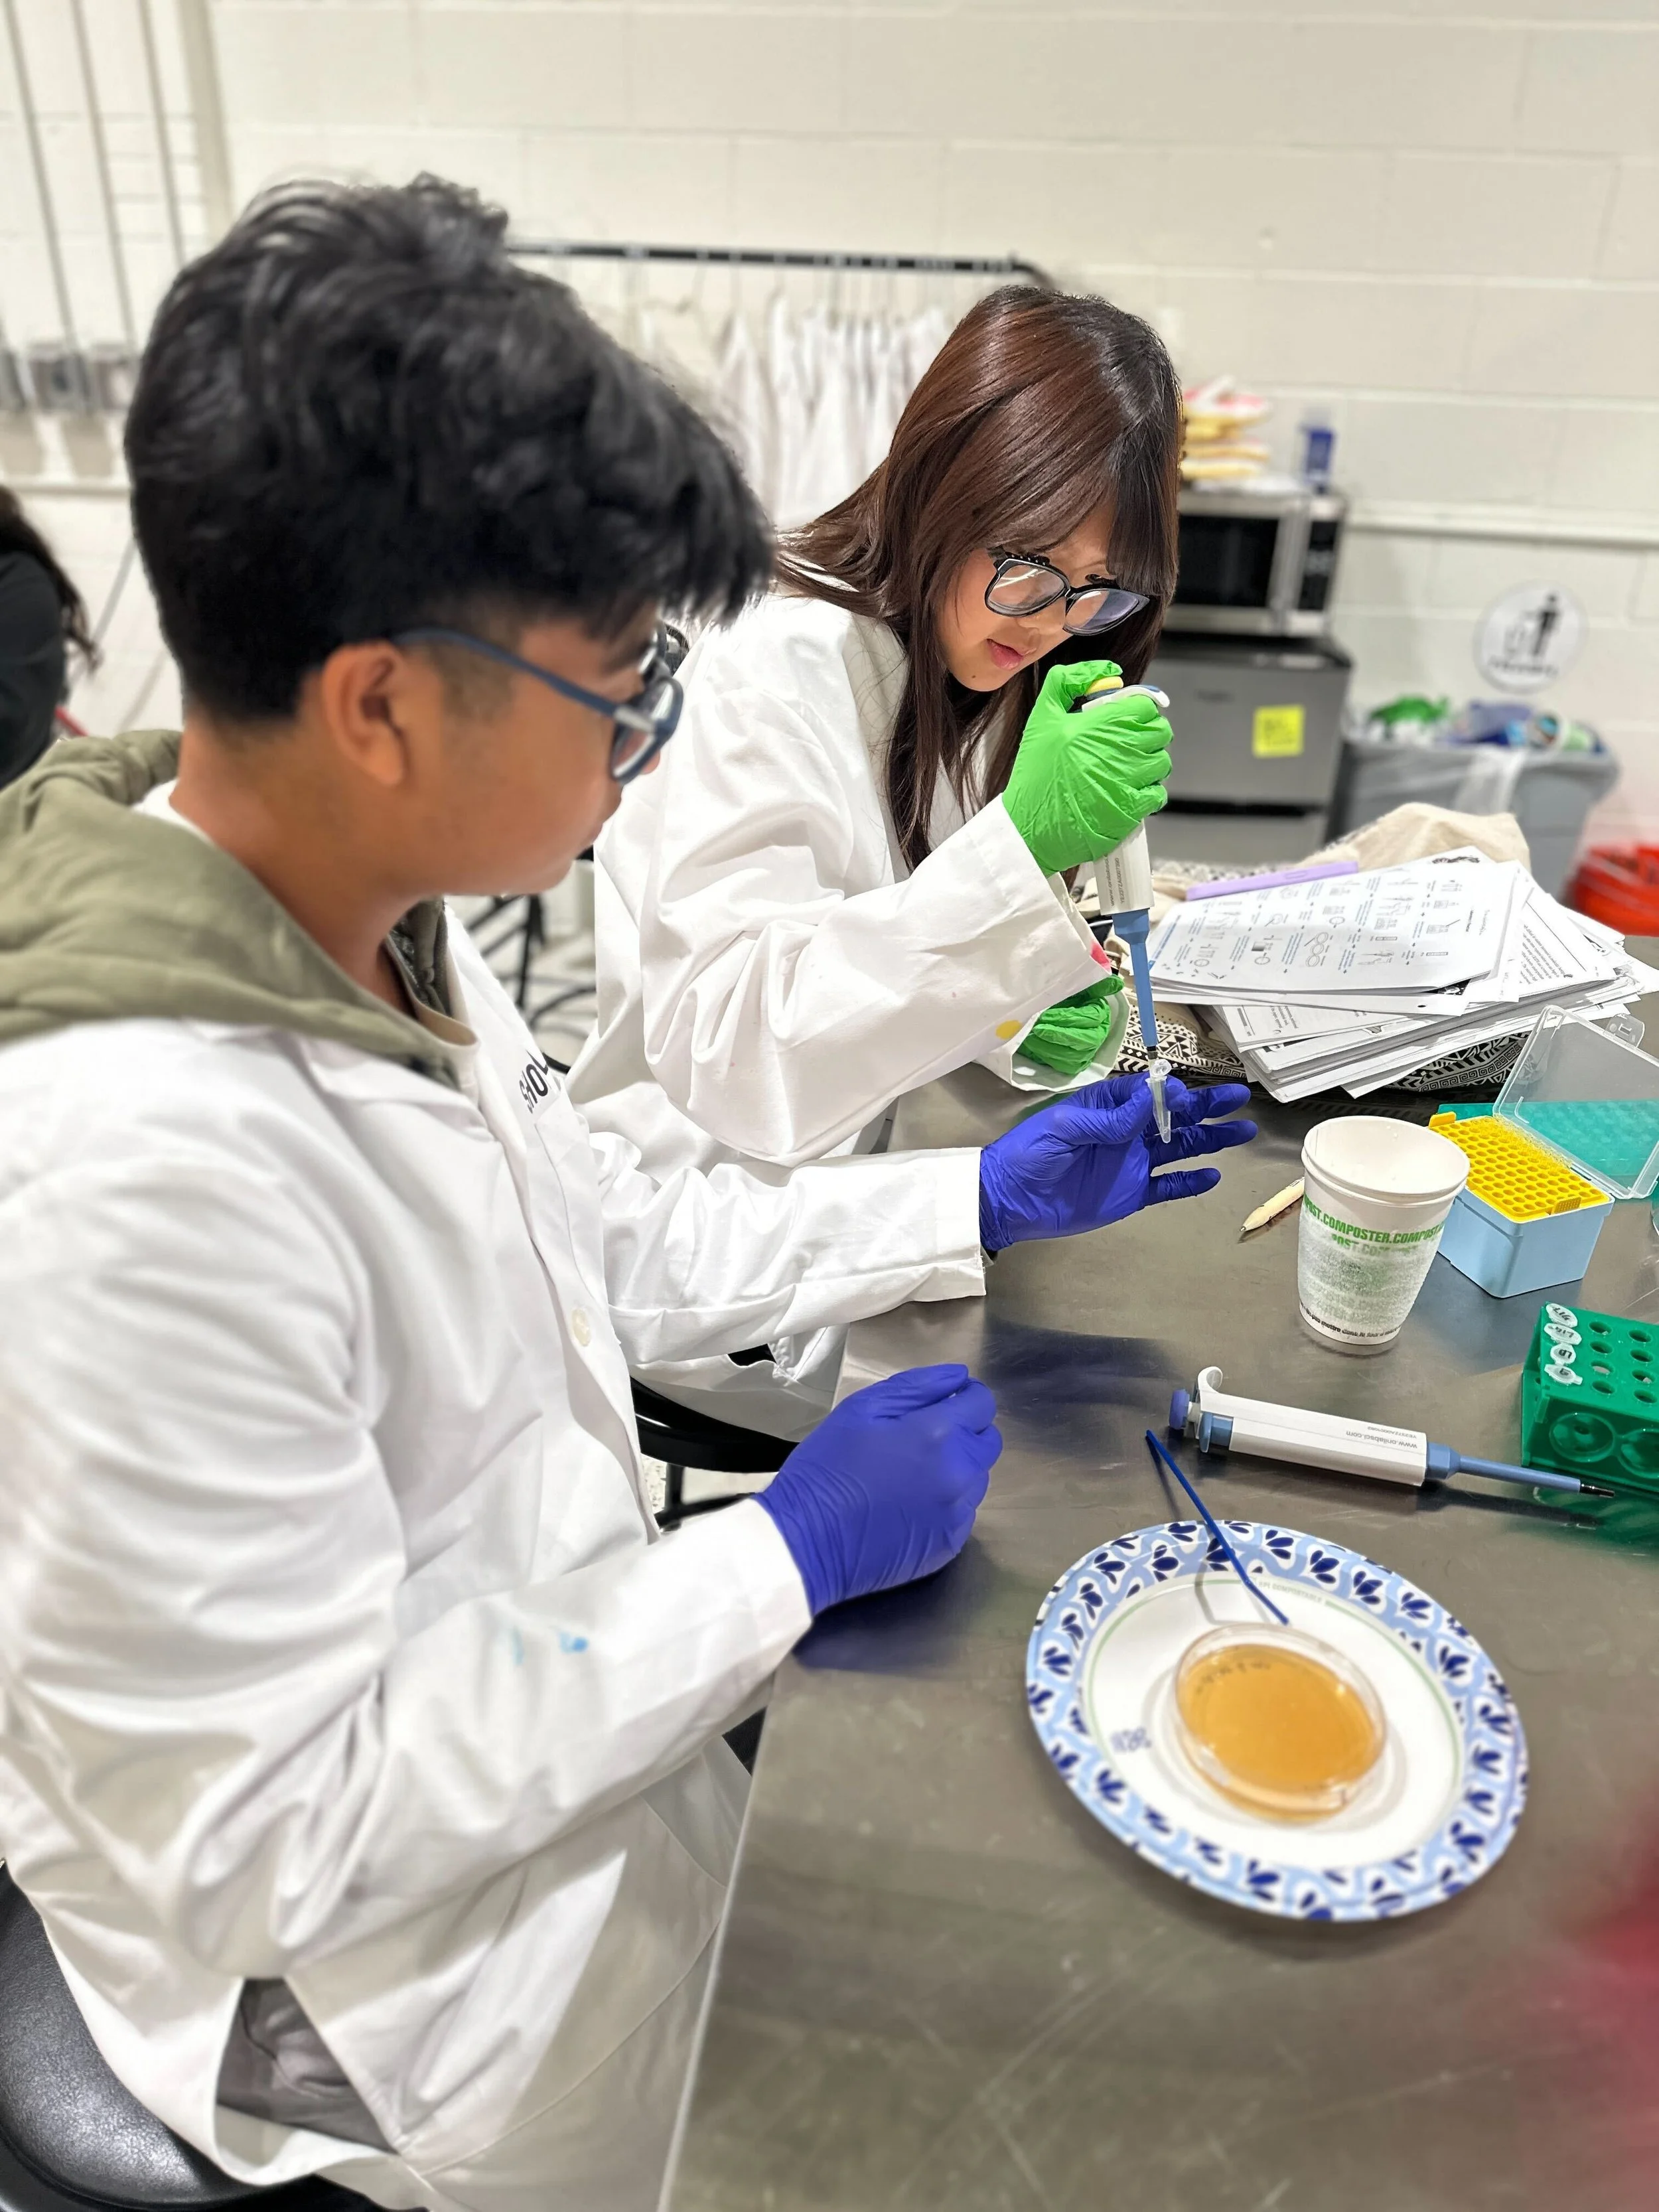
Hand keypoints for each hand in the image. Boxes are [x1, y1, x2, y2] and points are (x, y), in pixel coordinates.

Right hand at [756, 1365, 1000, 1614]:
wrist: (808, 1541)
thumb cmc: (827, 1467)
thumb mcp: (861, 1408)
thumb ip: (917, 1386)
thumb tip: (959, 1377)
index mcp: (938, 1434)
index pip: (982, 1403)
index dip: (965, 1397)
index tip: (944, 1402)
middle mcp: (959, 1473)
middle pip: (988, 1441)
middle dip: (966, 1431)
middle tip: (923, 1438)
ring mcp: (958, 1513)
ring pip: (978, 1478)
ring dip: (958, 1468)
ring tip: (912, 1474)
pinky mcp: (951, 1544)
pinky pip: (964, 1512)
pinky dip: (947, 1502)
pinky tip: (910, 1504)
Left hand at [979, 1073, 1255, 1252]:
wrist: (1011, 1200)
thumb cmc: (1030, 1153)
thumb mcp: (1064, 1127)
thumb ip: (1110, 1118)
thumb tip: (1152, 1097)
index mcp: (1108, 1107)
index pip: (1150, 1094)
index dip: (1173, 1094)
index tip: (1188, 1098)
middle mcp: (1126, 1132)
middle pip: (1174, 1117)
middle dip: (1207, 1107)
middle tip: (1238, 1099)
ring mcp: (1132, 1163)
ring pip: (1180, 1147)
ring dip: (1210, 1140)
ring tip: (1243, 1132)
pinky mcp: (1131, 1194)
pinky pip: (1167, 1187)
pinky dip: (1190, 1183)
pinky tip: (1214, 1176)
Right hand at [1002, 660, 1172, 877]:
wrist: (1028, 828)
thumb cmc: (1035, 776)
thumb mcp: (1041, 718)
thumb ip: (1068, 682)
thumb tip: (1108, 671)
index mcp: (1097, 724)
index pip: (1145, 706)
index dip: (1139, 710)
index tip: (1128, 719)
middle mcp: (1116, 749)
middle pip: (1159, 732)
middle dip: (1146, 735)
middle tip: (1126, 745)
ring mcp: (1127, 780)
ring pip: (1162, 762)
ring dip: (1149, 765)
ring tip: (1125, 770)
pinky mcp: (1131, 809)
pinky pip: (1158, 793)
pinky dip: (1148, 792)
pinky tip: (1126, 792)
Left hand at [1021, 976, 1122, 1077]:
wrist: (1057, 1007)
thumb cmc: (1069, 994)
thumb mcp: (1081, 984)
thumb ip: (1097, 983)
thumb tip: (1115, 983)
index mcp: (1101, 1014)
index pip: (1090, 1019)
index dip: (1067, 1018)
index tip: (1046, 1016)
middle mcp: (1097, 1035)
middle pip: (1084, 1042)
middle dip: (1059, 1036)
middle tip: (1037, 1029)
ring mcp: (1086, 1052)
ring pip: (1073, 1057)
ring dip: (1050, 1049)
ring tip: (1031, 1038)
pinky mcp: (1074, 1063)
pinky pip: (1064, 1067)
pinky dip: (1049, 1059)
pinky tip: (1033, 1048)